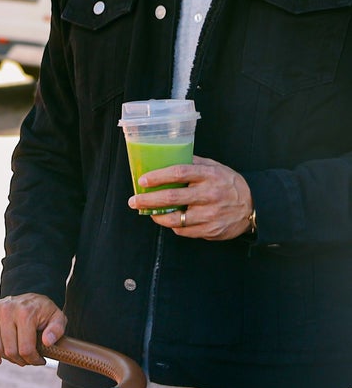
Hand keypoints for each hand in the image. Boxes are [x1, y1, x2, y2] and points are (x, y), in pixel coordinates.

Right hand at [0, 293, 66, 366]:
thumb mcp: (57, 318)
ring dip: (7, 358)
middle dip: (21, 360)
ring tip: (17, 357)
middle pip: (9, 350)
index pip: (25, 348)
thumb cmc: (43, 311)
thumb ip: (57, 329)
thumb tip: (47, 342)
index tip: (39, 361)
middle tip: (28, 360)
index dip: (33, 360)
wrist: (28, 297)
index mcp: (25, 312)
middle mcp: (6, 310)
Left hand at [131, 157, 253, 239]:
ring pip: (174, 218)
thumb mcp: (216, 168)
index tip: (143, 180)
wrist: (253, 207)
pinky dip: (173, 225)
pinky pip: (182, 230)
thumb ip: (195, 163)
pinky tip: (170, 219)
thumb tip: (168, 157)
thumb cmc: (229, 185)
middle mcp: (210, 195)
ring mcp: (209, 214)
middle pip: (172, 198)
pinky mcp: (209, 230)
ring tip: (148, 212)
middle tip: (134, 201)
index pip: (180, 173)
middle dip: (148, 200)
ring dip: (156, 216)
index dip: (158, 176)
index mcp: (210, 175)